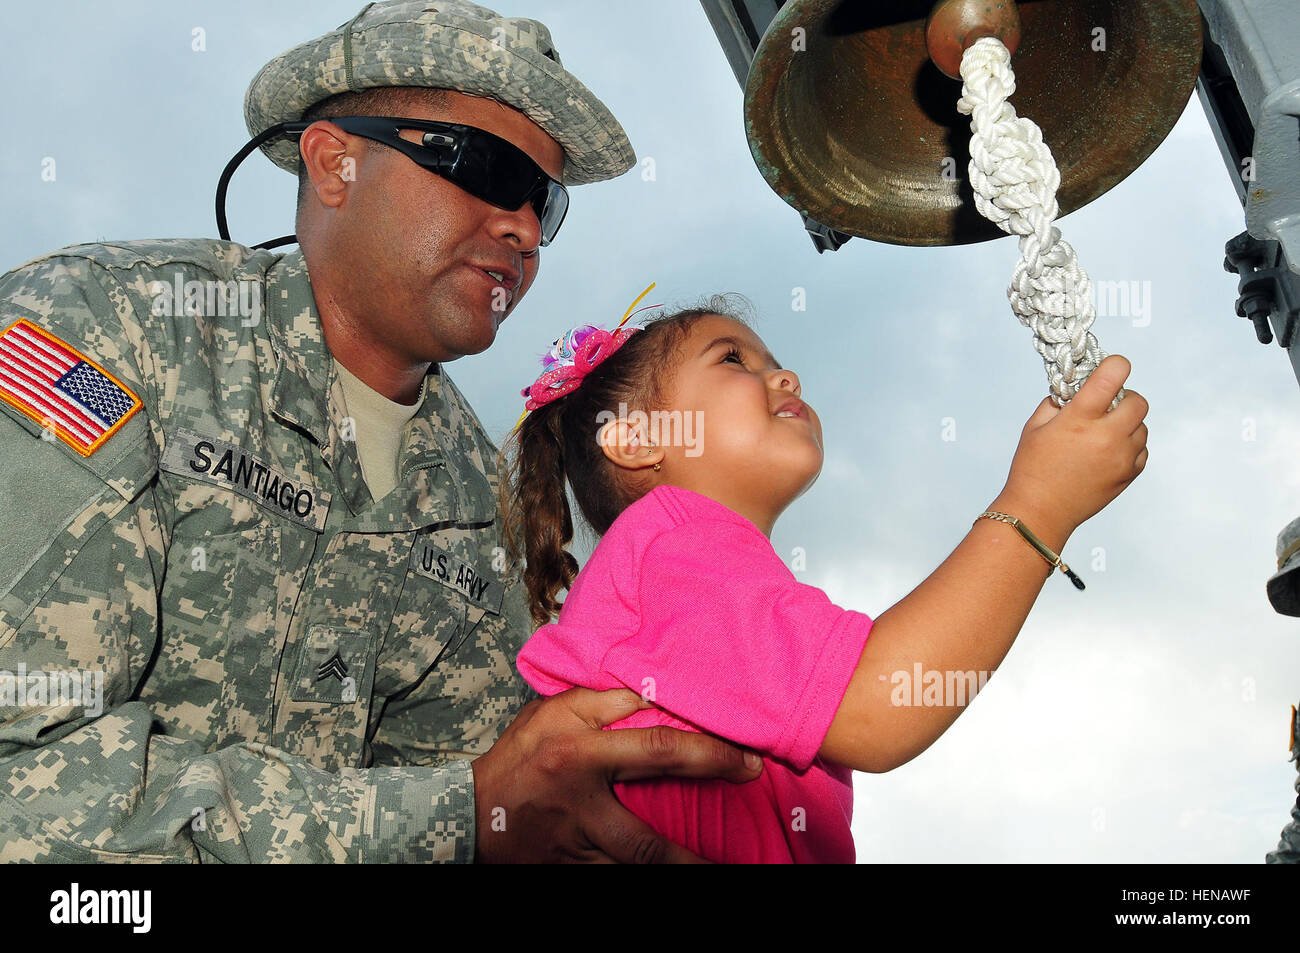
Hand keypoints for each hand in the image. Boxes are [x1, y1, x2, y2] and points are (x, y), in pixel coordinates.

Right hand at [470, 687, 761, 862]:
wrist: (464, 816)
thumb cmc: (518, 757)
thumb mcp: (551, 713)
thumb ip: (601, 700)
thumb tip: (656, 686)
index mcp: (577, 749)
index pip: (653, 746)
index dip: (706, 752)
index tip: (747, 756)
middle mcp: (578, 796)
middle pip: (648, 819)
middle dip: (702, 816)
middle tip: (749, 802)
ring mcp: (573, 840)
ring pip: (637, 861)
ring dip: (682, 867)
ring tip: (721, 867)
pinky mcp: (570, 868)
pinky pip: (616, 875)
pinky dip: (642, 874)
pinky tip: (680, 870)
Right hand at [1002, 354, 1148, 533]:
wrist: (1040, 511)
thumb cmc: (1032, 468)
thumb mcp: (1035, 427)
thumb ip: (1057, 401)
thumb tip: (1076, 386)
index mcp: (1080, 419)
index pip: (1113, 375)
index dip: (1115, 365)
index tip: (1110, 369)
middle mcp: (1106, 436)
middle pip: (1138, 400)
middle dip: (1124, 397)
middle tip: (1107, 406)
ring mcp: (1121, 457)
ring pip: (1143, 426)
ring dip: (1128, 423)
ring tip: (1105, 433)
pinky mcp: (1128, 474)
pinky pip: (1142, 449)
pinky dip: (1130, 445)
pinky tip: (1109, 451)